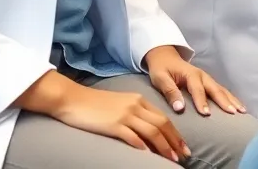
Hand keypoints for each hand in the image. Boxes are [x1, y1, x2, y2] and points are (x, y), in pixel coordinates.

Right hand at [50, 77, 189, 161]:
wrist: (72, 99)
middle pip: (162, 124)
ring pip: (152, 132)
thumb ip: (135, 114)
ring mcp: (125, 115)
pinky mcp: (114, 124)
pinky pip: (133, 137)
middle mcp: (135, 106)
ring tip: (172, 159)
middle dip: (175, 141)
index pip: (163, 117)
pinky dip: (143, 146)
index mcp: (139, 100)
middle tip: (184, 155)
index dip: (175, 133)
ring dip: (164, 147)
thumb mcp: (120, 104)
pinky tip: (149, 155)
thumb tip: (148, 133)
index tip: (182, 145)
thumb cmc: (94, 104)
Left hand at [143, 45, 245, 117]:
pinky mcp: (208, 83)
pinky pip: (222, 91)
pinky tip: (239, 107)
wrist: (164, 56)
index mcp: (190, 74)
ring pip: (222, 90)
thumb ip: (170, 92)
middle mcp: (202, 76)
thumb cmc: (161, 69)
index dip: (202, 101)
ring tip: (242, 111)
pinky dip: (231, 98)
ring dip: (232, 100)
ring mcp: (207, 79)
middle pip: (215, 89)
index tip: (206, 113)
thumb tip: (180, 108)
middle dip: (224, 101)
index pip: (197, 89)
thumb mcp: (160, 78)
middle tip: (233, 113)